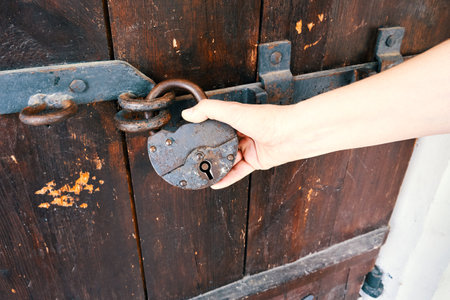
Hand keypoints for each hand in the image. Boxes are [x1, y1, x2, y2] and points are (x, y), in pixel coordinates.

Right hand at [182, 100, 299, 188]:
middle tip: (194, 158)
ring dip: (216, 166)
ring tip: (202, 172)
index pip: (214, 124)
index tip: (189, 137)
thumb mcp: (233, 111)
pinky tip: (215, 183)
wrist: (292, 135)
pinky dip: (226, 178)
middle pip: (220, 144)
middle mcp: (242, 132)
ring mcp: (249, 148)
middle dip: (208, 151)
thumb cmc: (268, 119)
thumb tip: (188, 113)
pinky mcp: (255, 161)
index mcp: (237, 118)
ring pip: (228, 159)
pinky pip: (237, 172)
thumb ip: (209, 110)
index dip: (202, 130)